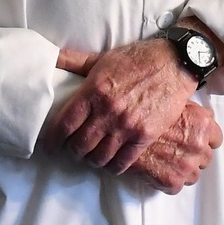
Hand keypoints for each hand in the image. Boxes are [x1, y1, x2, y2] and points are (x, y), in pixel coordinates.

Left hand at [43, 37, 198, 173]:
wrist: (174, 63)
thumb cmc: (136, 58)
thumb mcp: (102, 57)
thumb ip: (74, 61)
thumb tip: (52, 57)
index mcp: (94, 91)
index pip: (65, 124)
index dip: (53, 139)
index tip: (49, 145)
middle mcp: (108, 111)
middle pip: (80, 144)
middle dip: (72, 151)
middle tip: (72, 150)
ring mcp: (127, 125)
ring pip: (99, 156)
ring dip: (91, 160)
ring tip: (90, 156)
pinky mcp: (145, 135)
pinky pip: (123, 161)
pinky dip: (113, 167)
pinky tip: (110, 163)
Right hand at [128, 101, 222, 193]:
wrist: (121, 127)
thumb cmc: (146, 111)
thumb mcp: (174, 102)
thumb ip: (195, 112)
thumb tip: (206, 116)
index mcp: (202, 125)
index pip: (216, 140)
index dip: (204, 140)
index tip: (193, 141)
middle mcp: (199, 145)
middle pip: (205, 159)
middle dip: (192, 156)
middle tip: (175, 151)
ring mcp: (187, 165)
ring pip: (192, 175)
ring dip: (181, 170)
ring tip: (164, 161)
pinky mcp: (173, 181)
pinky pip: (176, 187)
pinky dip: (167, 181)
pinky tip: (156, 170)